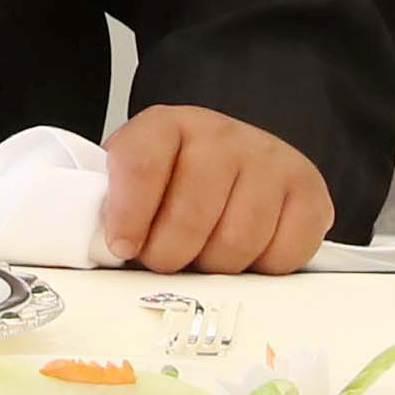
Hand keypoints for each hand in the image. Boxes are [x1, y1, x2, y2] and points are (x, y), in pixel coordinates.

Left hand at [100, 104, 333, 274]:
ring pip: (238, 241)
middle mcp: (222, 136)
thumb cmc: (175, 177)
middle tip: (162, 261)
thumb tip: (84, 246)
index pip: (141, 165)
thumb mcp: (134, 175)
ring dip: (214, 266)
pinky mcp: (311, 193)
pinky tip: (246, 254)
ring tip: (202, 257)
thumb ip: (111, 199)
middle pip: (191, 215)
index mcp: (166, 125)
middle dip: (169, 253)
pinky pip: (285, 254)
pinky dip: (261, 268)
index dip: (127, 215)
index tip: (121, 247)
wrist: (240, 155)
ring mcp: (272, 161)